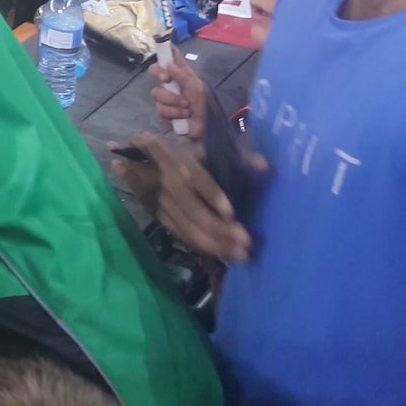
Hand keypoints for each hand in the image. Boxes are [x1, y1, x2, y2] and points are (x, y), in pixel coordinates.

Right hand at [113, 131, 257, 262]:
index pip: (197, 179)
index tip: (231, 213)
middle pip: (193, 209)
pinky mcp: (160, 219)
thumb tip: (265, 166)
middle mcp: (169, 184)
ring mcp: (162, 204)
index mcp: (180, 161)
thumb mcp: (206, 151)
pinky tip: (223, 254)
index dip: (212, 195)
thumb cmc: (183, 157)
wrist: (140, 165)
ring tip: (239, 254)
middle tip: (245, 242)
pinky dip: (203, 247)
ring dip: (214, 243)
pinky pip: (182, 236)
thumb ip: (237, 157)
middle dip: (219, 228)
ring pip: (187, 227)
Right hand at [148, 55, 206, 137]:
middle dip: (158, 74)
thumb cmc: (204, 103)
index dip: (163, 51)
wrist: (206, 125)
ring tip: (187, 106)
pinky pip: (161, 110)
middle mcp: (169, 83)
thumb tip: (167, 65)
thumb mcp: (196, 86)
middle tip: (167, 79)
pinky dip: (174, 113)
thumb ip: (182, 76)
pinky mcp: (163, 112)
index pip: (168, 58)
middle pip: (153, 71)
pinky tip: (184, 115)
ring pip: (157, 93)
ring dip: (173, 100)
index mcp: (179, 73)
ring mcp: (164, 98)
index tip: (162, 46)